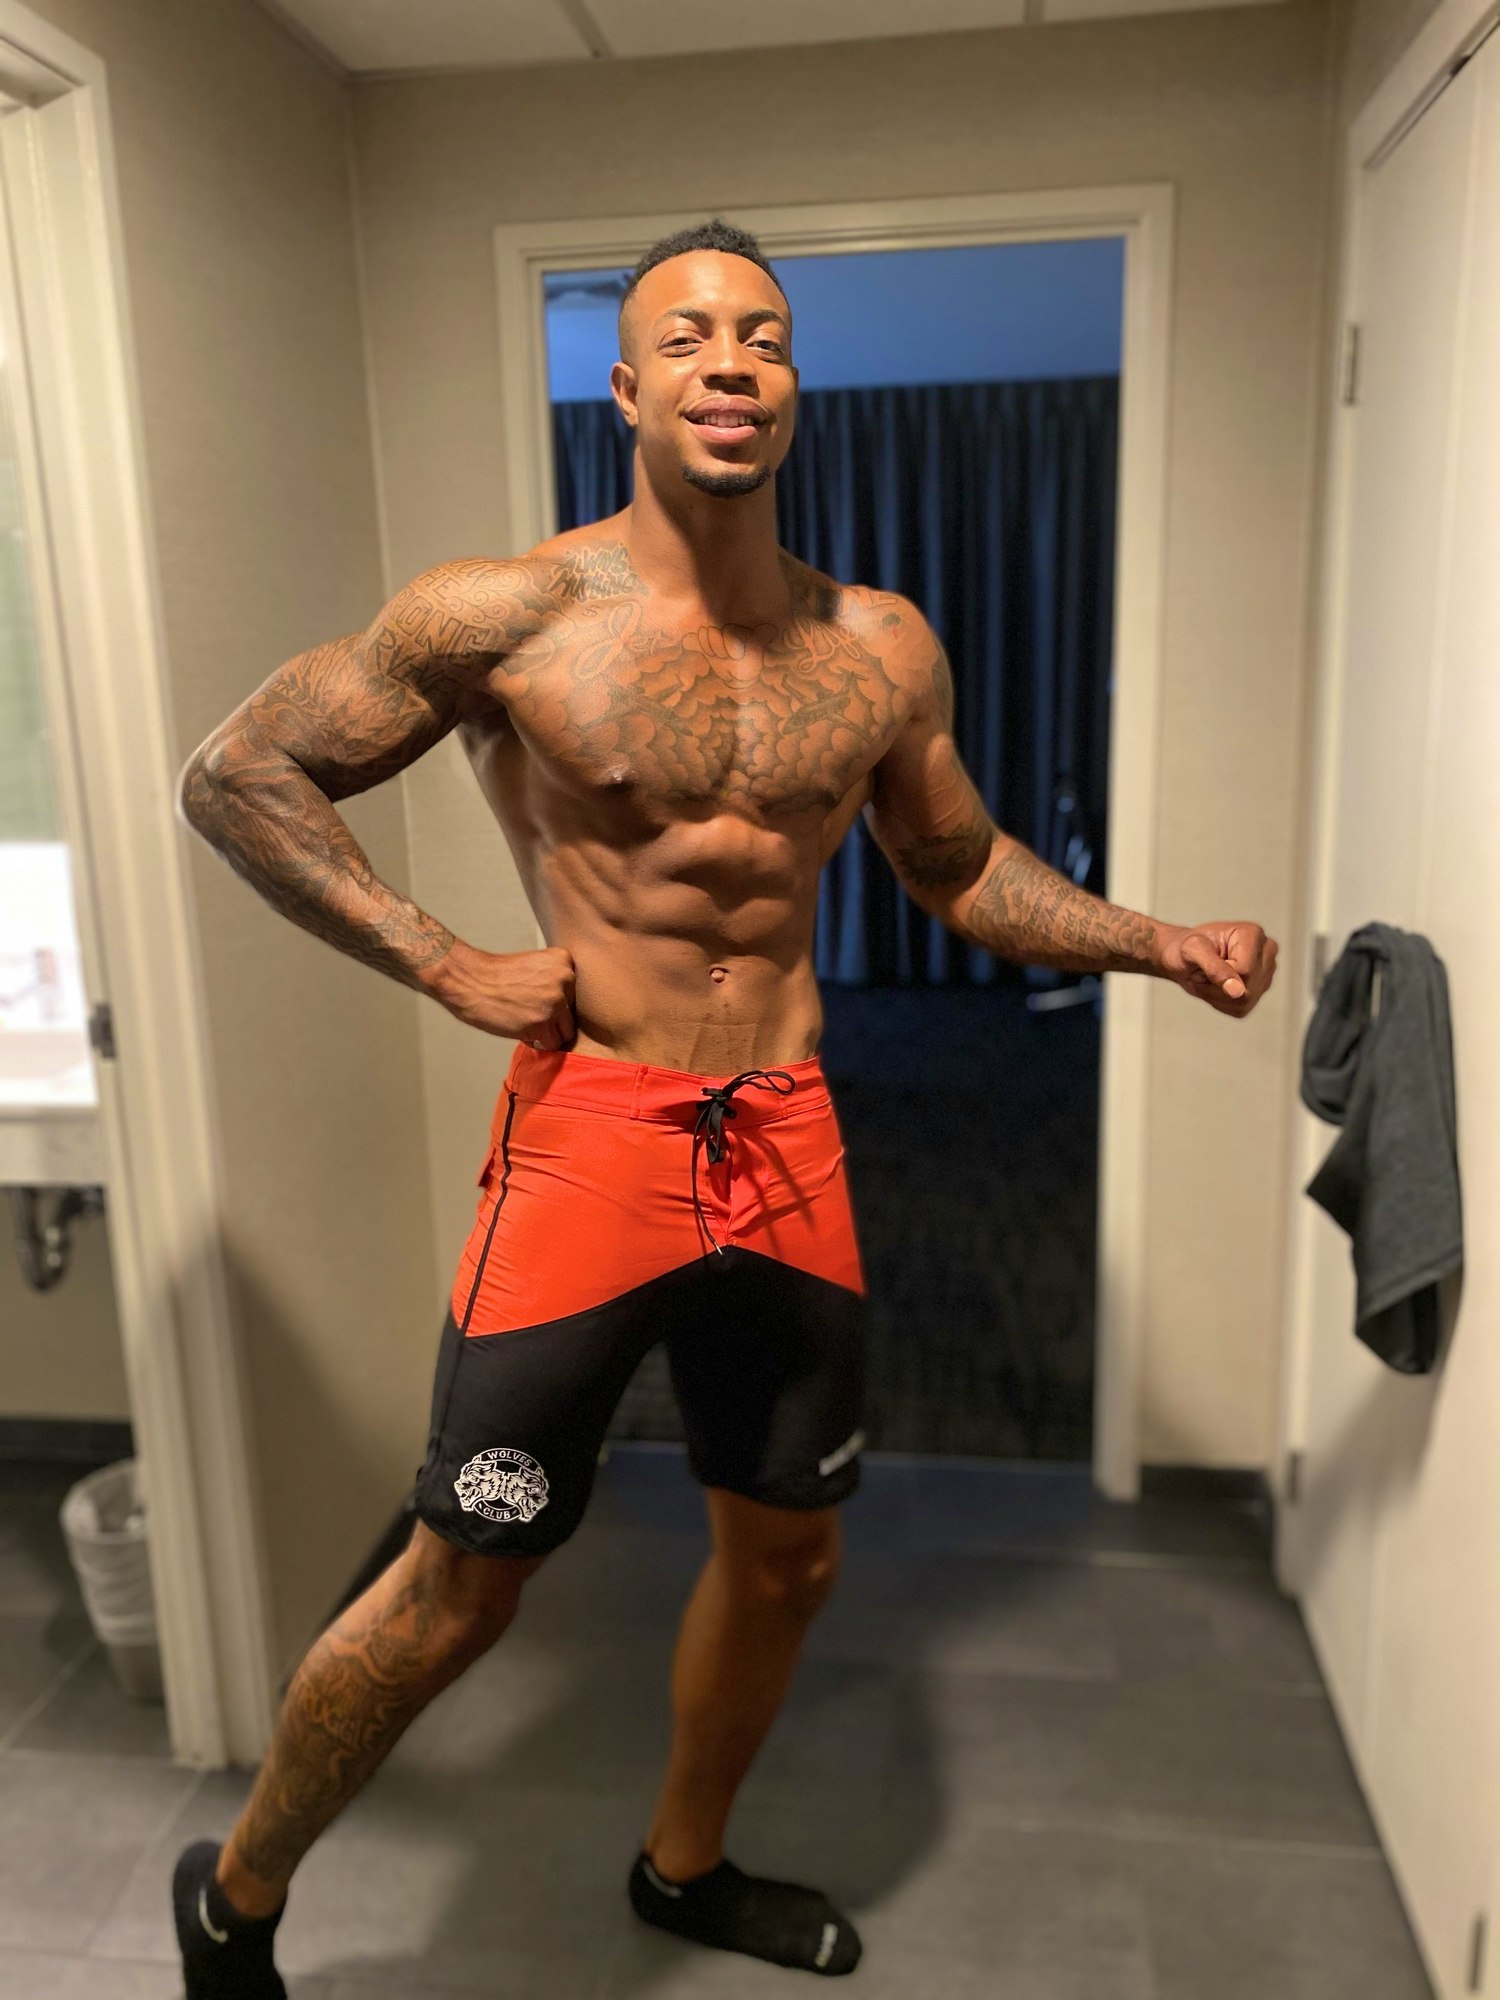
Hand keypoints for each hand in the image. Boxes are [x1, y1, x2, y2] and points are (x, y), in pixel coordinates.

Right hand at [427, 939, 576, 1048]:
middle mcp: (565, 979)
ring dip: (546, 1032)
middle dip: (553, 1018)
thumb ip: (554, 982)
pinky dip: (537, 1042)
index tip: (534, 997)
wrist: (468, 980)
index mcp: (563, 961)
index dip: (555, 1001)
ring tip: (523, 1020)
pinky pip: (551, 1044)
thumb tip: (569, 1010)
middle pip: (572, 1013)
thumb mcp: (534, 967)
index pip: (574, 993)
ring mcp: (555, 1001)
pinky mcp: (543, 1023)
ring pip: (564, 1031)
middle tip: (527, 1011)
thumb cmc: (495, 976)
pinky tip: (519, 1028)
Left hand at [1158, 921, 1277, 1016]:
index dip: (1219, 975)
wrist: (1185, 957)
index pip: (1245, 971)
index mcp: (1253, 934)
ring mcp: (1265, 972)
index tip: (1204, 962)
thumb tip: (1238, 991)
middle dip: (1216, 986)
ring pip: (1244, 1001)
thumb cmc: (1187, 947)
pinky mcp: (1259, 991)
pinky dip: (1220, 1003)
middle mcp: (1266, 952)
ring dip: (1216, 995)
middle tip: (1202, 971)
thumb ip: (1214, 968)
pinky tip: (1214, 986)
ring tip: (1208, 978)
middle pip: (1246, 989)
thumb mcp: (1192, 950)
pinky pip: (1240, 1009)